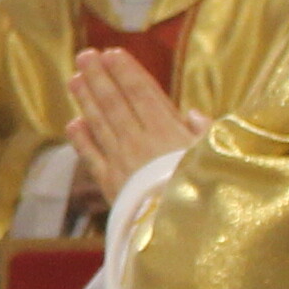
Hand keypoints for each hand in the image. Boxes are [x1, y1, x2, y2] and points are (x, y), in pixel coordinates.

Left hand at [70, 52, 204, 199]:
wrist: (186, 234)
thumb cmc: (210, 194)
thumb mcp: (216, 157)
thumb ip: (202, 132)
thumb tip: (192, 113)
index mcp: (168, 132)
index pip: (142, 93)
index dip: (126, 72)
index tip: (112, 53)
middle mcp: (141, 143)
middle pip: (116, 104)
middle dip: (100, 78)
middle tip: (85, 55)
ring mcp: (122, 163)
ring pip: (100, 125)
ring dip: (86, 101)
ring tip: (74, 79)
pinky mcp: (111, 186)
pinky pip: (92, 158)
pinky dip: (82, 140)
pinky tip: (73, 124)